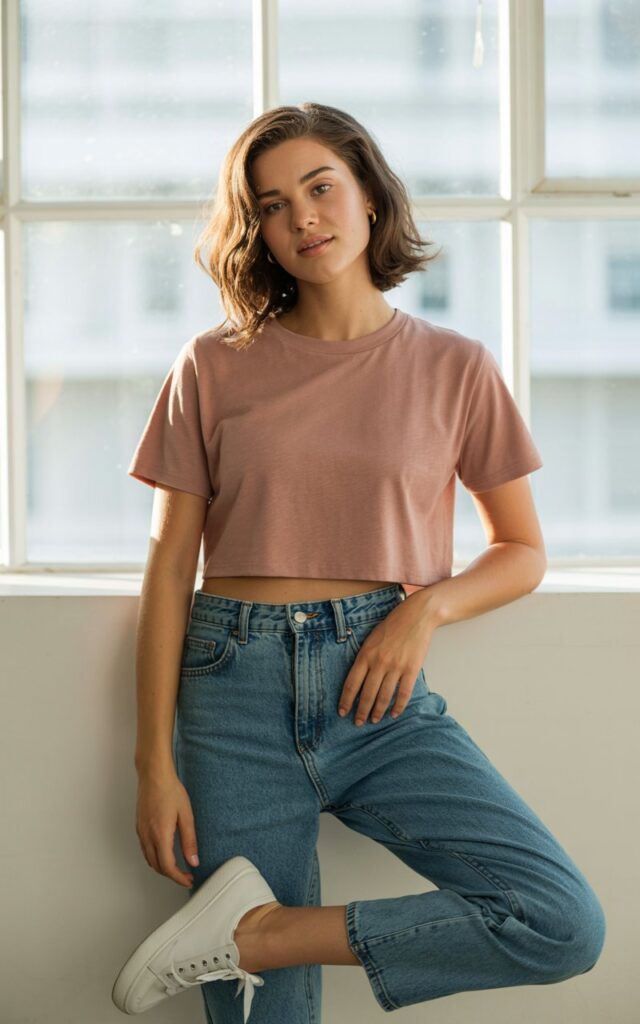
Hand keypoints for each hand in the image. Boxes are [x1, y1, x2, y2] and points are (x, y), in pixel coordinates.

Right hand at [135, 768, 198, 887]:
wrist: (154, 775)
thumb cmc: (170, 790)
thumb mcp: (186, 815)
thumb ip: (189, 840)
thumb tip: (193, 861)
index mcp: (160, 835)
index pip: (167, 866)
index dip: (178, 877)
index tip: (189, 879)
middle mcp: (147, 836)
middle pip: (157, 867)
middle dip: (171, 875)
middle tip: (186, 875)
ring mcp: (141, 832)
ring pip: (149, 860)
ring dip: (162, 868)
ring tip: (177, 867)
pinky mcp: (139, 827)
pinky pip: (145, 850)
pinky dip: (155, 858)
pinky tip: (165, 853)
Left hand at [338, 596, 438, 724]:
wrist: (416, 616)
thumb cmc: (391, 627)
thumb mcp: (370, 639)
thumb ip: (364, 658)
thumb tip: (357, 679)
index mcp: (365, 655)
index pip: (352, 683)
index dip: (346, 700)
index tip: (342, 712)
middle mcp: (379, 663)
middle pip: (367, 693)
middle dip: (361, 711)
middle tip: (357, 723)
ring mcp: (396, 667)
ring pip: (384, 696)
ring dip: (378, 711)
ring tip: (373, 720)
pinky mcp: (411, 669)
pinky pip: (403, 693)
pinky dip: (398, 706)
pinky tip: (394, 714)